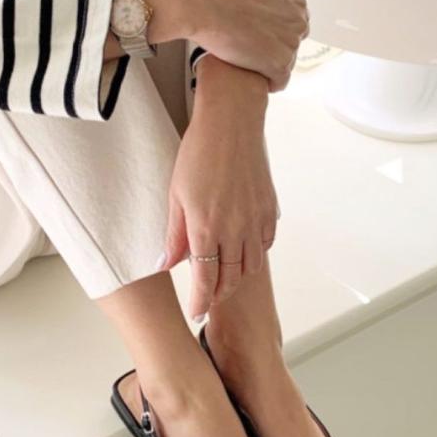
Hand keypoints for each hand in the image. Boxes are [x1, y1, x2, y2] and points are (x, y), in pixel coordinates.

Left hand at [155, 57, 280, 320]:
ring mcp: (255, 220)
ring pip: (250, 266)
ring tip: (223, 282)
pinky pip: (264, 245)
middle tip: (208, 301)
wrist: (232, 123)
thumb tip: (166, 264)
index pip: (206, 279)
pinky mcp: (269, 210)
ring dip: (236, 279)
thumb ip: (174, 235)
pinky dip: (253, 257)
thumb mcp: (176, 195)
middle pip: (230, 278)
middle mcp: (235, 229)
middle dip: (218, 295)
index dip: (201, 300)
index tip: (196, 313)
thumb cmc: (198, 154)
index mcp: (206, 228)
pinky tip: (241, 255)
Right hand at [189, 0, 309, 91]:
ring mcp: (290, 43)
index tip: (254, 33)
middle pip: (291, 44)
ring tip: (246, 62)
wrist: (202, 2)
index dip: (273, 30)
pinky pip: (280, 81)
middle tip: (247, 48)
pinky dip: (268, 83)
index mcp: (296, 0)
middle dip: (274, 48)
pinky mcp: (278, 64)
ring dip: (268, 66)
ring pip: (285, 64)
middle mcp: (299, 21)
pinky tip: (251, 76)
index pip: (294, 24)